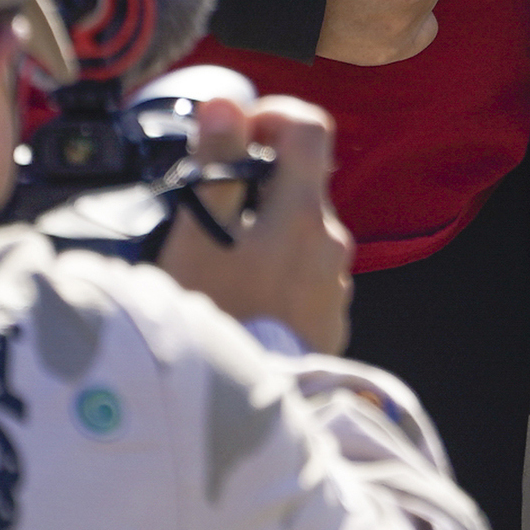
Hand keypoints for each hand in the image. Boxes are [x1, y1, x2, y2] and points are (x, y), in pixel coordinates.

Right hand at [154, 95, 354, 353]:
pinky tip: (234, 307)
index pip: (309, 128)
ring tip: (211, 272)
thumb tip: (226, 103)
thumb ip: (214, 167)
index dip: (270, 116)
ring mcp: (332, 290)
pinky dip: (272, 281)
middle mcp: (331, 246)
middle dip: (254, 188)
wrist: (231, 426)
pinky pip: (301, 284)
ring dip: (262, 239)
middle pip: (300, 187)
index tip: (230, 136)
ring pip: (299, 238)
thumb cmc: (209, 327)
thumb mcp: (196, 241)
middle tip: (202, 217)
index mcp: (304, 215)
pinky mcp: (325, 329)